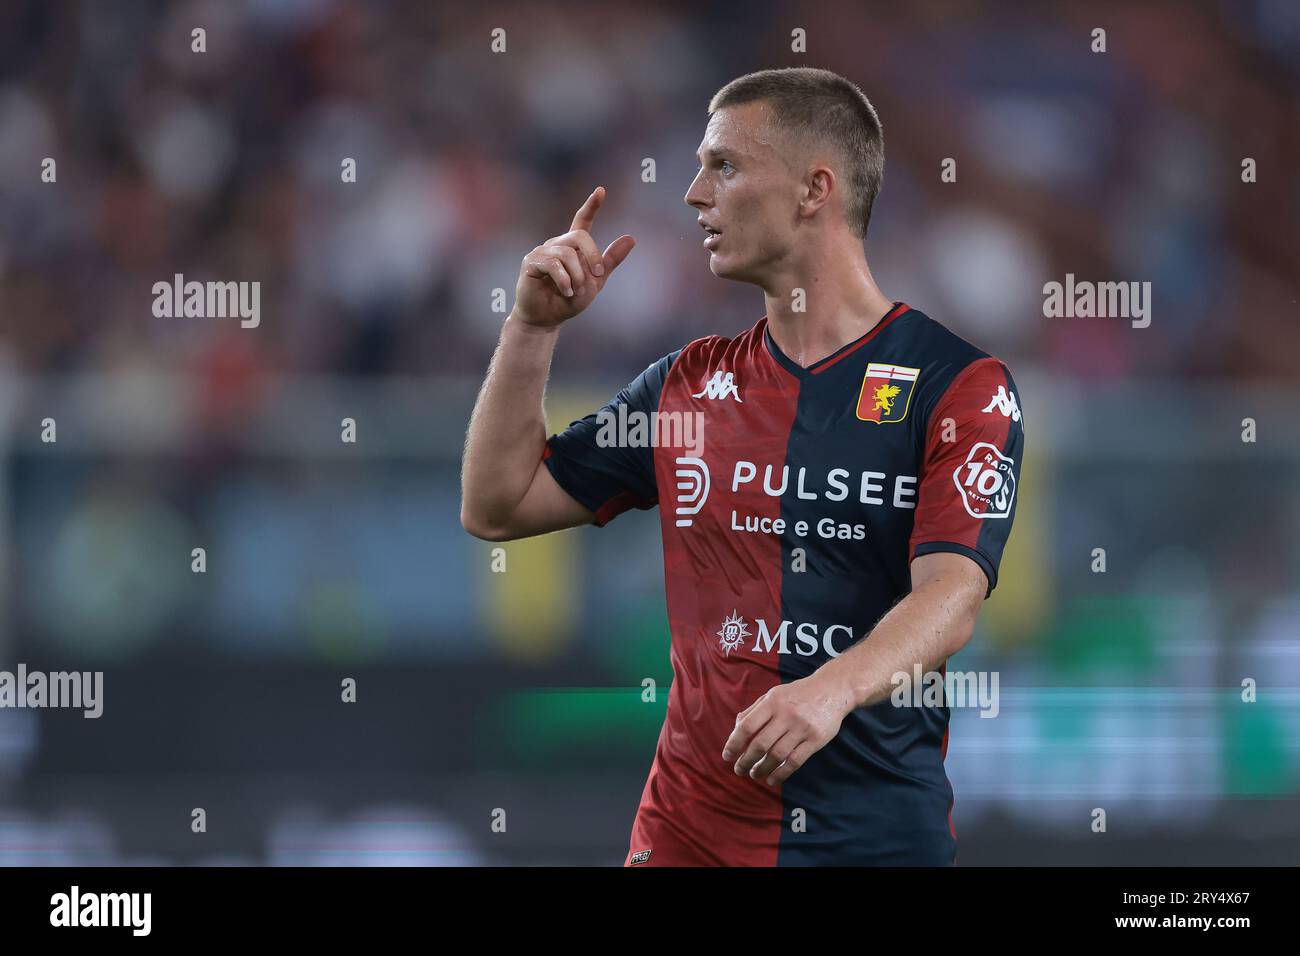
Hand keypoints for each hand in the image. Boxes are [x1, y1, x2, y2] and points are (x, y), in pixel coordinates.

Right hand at [513, 186, 635, 328]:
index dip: (591, 206)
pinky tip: (566, 291)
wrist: (547, 318)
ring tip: (574, 291)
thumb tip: (631, 238)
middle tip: (597, 276)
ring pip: (567, 253)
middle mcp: (556, 244)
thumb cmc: (569, 301)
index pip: (582, 221)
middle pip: (579, 236)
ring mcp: (542, 251)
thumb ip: (609, 261)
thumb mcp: (595, 282)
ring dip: (576, 276)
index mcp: (572, 247)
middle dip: (593, 255)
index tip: (601, 190)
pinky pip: (553, 264)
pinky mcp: (531, 262)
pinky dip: (564, 280)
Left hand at [722, 672, 851, 785]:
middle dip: (746, 761)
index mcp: (772, 702)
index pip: (747, 726)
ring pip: (777, 755)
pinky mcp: (815, 740)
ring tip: (754, 775)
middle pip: (760, 744)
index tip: (727, 756)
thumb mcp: (774, 694)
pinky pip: (795, 761)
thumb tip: (736, 729)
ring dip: (762, 769)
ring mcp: (801, 728)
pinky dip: (781, 773)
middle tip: (739, 770)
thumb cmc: (798, 694)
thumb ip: (754, 710)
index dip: (734, 743)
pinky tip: (772, 779)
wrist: (832, 690)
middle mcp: (786, 715)